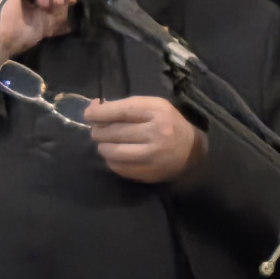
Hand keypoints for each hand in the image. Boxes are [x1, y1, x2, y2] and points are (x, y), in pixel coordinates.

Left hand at [85, 97, 205, 183]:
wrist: (191, 152)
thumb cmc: (168, 124)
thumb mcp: (153, 107)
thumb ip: (125, 106)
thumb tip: (93, 108)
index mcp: (158, 112)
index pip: (121, 111)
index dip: (100, 113)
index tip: (88, 114)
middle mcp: (155, 133)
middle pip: (113, 132)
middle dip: (99, 130)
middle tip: (98, 130)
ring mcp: (151, 155)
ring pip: (111, 151)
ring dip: (103, 146)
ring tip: (106, 143)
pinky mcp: (147, 172)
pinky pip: (117, 166)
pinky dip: (111, 159)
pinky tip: (116, 154)